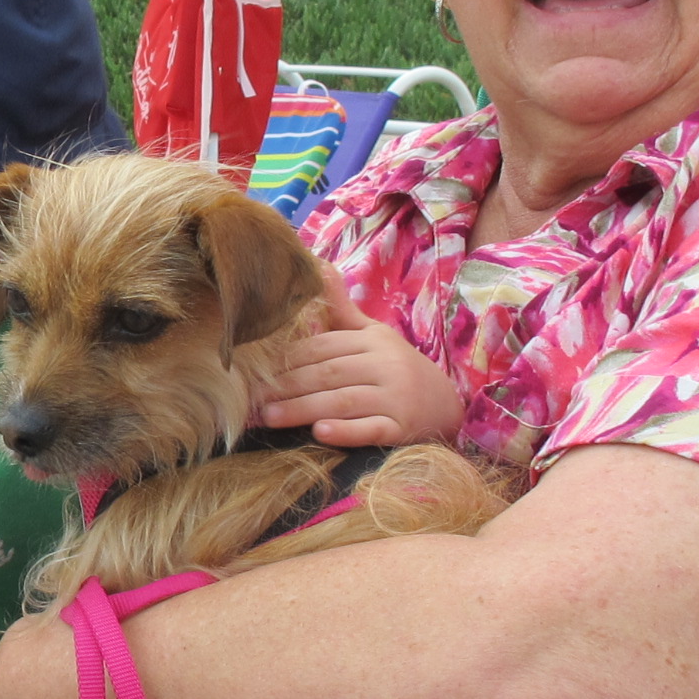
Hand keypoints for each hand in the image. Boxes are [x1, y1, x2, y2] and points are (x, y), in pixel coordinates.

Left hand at [261, 266, 462, 447]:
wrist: (447, 406)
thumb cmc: (396, 369)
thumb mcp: (373, 335)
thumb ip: (341, 308)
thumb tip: (318, 264)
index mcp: (372, 340)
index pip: (322, 347)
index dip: (286, 359)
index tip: (252, 372)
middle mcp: (386, 365)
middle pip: (328, 373)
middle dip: (286, 385)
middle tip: (250, 399)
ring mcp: (397, 397)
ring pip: (343, 401)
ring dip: (303, 409)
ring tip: (268, 418)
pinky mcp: (404, 428)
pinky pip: (371, 429)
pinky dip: (346, 432)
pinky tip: (319, 433)